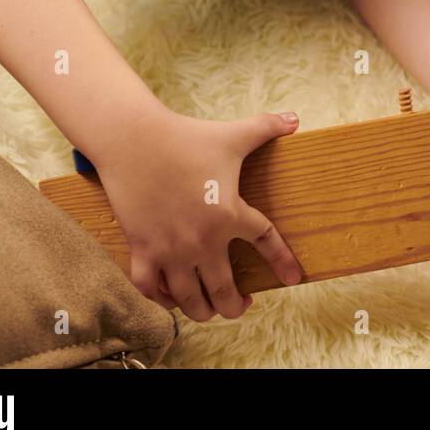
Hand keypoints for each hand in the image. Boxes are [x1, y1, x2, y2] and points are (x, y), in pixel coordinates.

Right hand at [91, 107, 306, 321]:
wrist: (134, 139)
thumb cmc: (187, 137)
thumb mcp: (233, 134)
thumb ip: (267, 127)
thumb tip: (295, 118)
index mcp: (230, 213)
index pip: (266, 242)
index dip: (283, 262)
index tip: (293, 279)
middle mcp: (203, 239)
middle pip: (224, 291)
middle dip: (235, 306)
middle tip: (241, 305)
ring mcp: (170, 249)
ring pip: (189, 300)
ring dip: (202, 311)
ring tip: (209, 310)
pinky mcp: (142, 249)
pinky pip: (150, 289)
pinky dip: (160, 299)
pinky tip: (170, 297)